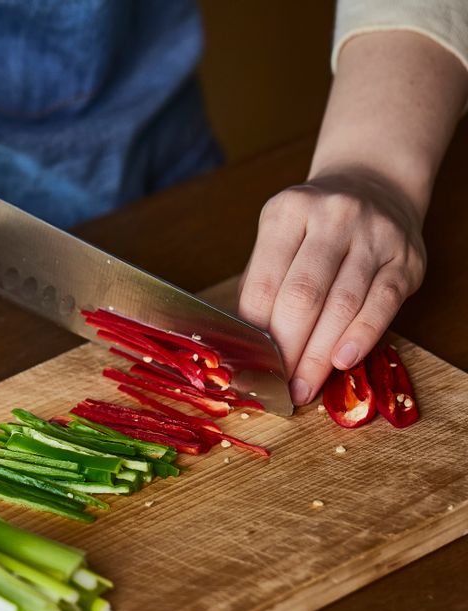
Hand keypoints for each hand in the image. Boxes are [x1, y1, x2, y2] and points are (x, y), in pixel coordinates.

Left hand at [237, 170, 425, 405]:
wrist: (372, 186)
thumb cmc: (312, 229)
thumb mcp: (277, 240)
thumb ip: (260, 285)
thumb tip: (243, 345)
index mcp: (286, 213)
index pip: (263, 285)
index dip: (255, 334)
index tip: (250, 367)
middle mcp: (332, 217)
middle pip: (303, 297)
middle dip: (288, 350)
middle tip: (279, 385)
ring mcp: (373, 235)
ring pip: (342, 305)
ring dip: (320, 355)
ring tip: (305, 387)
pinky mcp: (405, 257)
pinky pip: (382, 303)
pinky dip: (361, 337)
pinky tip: (343, 362)